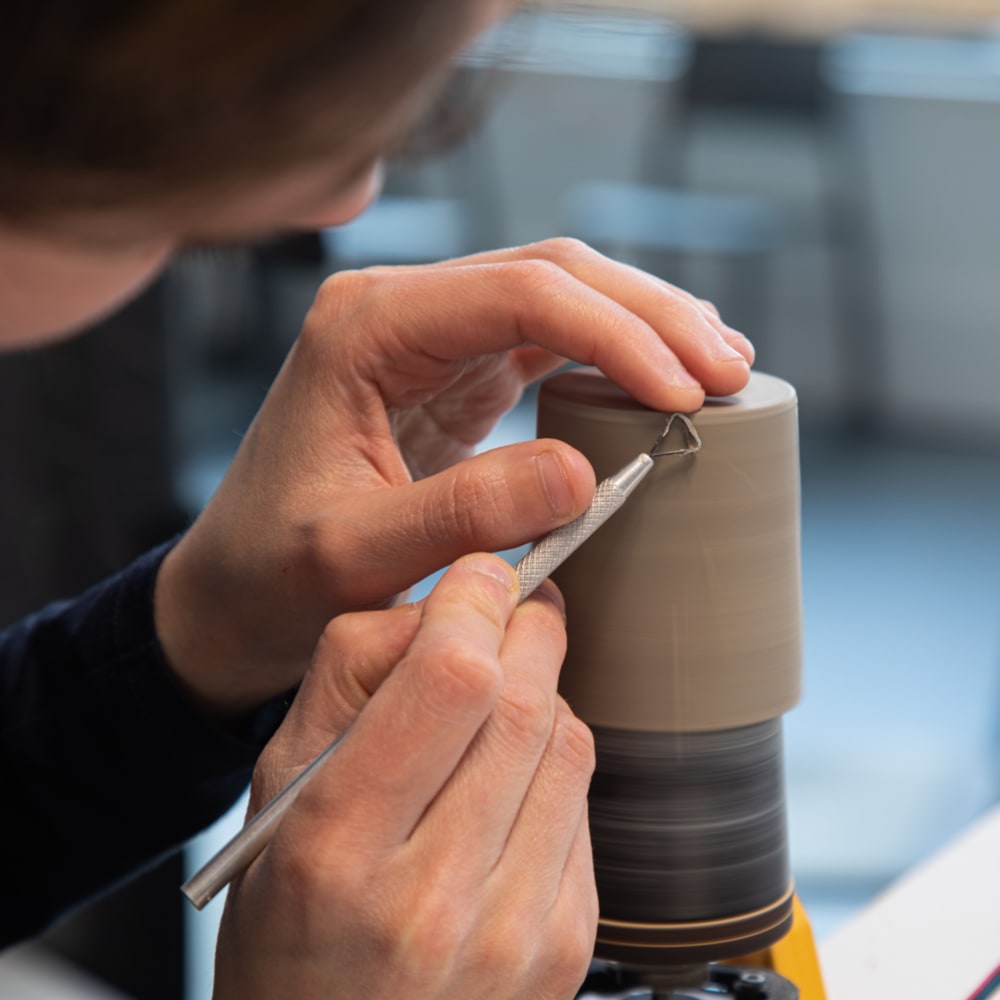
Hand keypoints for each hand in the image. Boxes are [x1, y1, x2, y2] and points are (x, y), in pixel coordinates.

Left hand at [156, 239, 752, 713]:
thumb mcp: (351, 556)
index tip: (685, 391)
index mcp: (364, 327)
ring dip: (643, 325)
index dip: (613, 334)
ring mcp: (429, 339)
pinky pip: (548, 343)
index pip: (514, 294)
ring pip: (559, 296)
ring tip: (723, 365)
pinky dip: (613, 356)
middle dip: (649, 315)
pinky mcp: (454, 378)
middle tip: (730, 369)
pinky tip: (664, 377)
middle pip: (550, 273)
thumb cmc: (273, 575)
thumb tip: (580, 474)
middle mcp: (399, 312)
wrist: (235, 591)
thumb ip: (459, 514)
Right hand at [213, 554, 597, 999]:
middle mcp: (432, 897)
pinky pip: (581, 804)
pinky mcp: (564, 947)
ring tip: (502, 690)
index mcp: (339, 848)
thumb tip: (445, 602)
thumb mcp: (277, 796)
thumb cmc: (290, 924)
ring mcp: (512, 931)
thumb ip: (349, 681)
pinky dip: (553, 761)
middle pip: (524, 702)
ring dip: (543, 690)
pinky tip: (510, 772)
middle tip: (512, 604)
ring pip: (568, 743)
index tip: (479, 575)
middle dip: (526, 627)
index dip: (476, 604)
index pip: (451, 679)